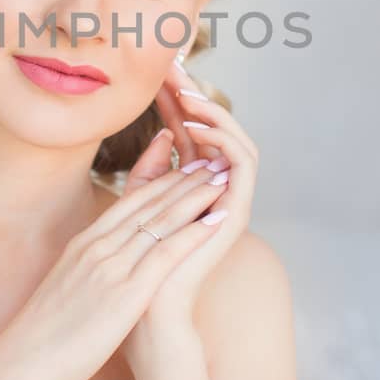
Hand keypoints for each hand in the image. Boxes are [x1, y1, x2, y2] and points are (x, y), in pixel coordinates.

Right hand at [0, 153, 230, 379]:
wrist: (21, 363)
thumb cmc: (41, 337)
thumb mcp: (64, 290)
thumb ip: (85, 272)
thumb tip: (98, 272)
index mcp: (82, 245)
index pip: (127, 203)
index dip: (158, 183)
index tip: (181, 168)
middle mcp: (97, 247)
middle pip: (147, 203)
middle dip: (181, 179)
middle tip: (209, 160)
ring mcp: (110, 266)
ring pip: (161, 220)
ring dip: (195, 196)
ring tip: (221, 177)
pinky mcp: (125, 291)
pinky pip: (166, 252)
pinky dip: (194, 231)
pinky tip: (218, 219)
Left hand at [120, 57, 259, 362]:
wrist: (146, 314)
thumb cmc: (136, 268)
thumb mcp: (138, 206)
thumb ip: (150, 171)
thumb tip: (160, 136)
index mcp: (192, 186)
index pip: (187, 131)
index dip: (174, 100)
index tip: (157, 69)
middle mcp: (215, 189)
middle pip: (212, 129)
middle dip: (194, 95)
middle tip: (174, 65)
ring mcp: (229, 200)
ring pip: (234, 138)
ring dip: (213, 111)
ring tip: (187, 92)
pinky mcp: (236, 212)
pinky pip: (243, 162)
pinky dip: (223, 139)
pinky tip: (195, 126)